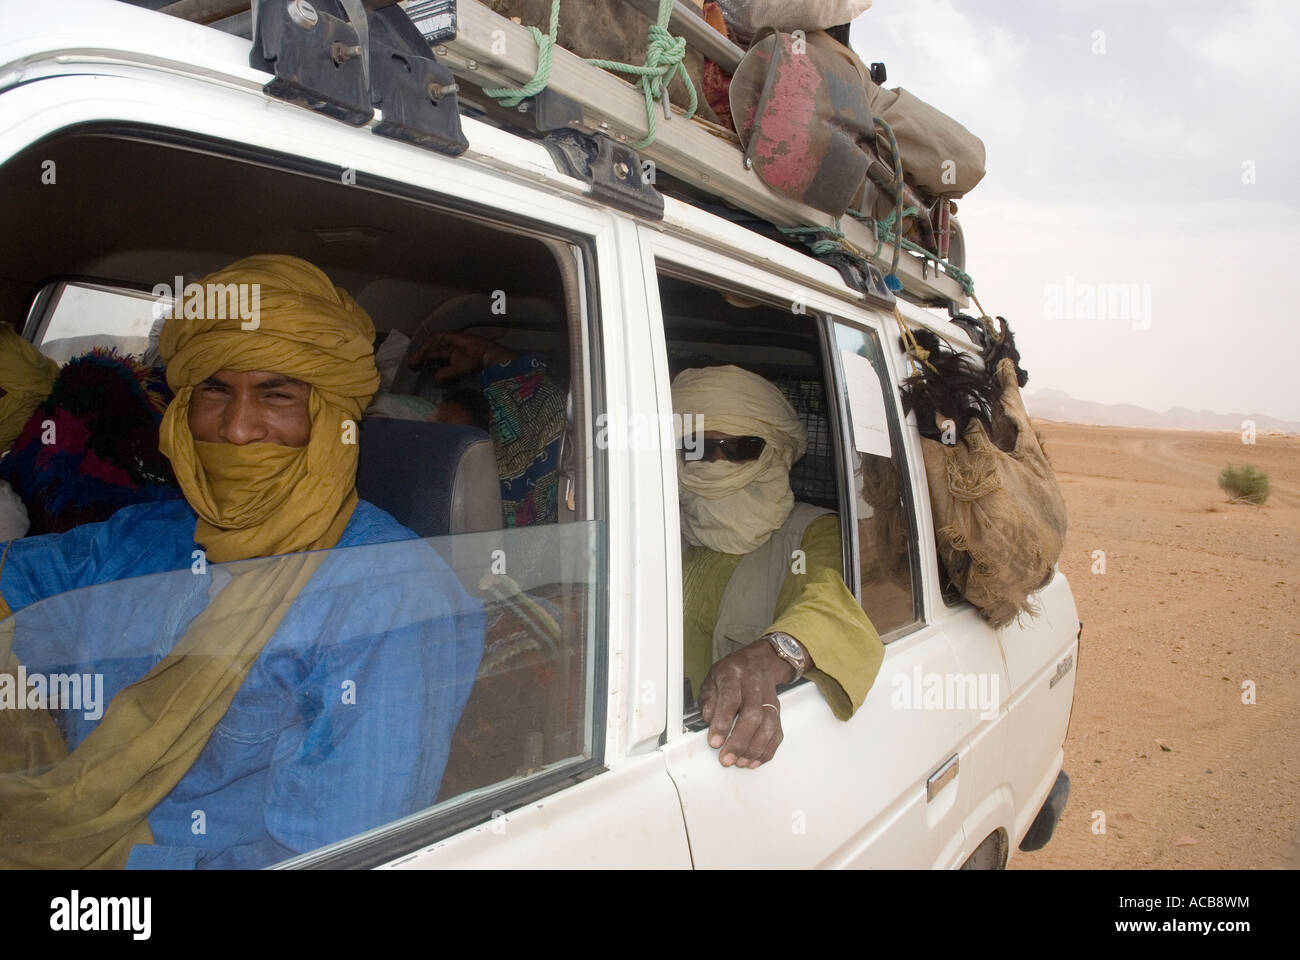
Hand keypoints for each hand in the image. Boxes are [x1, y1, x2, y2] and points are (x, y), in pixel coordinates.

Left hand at [406, 331, 513, 383]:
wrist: (484, 356)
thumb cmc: (473, 364)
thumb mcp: (455, 371)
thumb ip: (444, 374)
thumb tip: (435, 379)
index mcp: (448, 356)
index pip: (430, 358)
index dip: (421, 362)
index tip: (413, 368)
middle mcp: (446, 347)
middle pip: (428, 350)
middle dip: (418, 357)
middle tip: (410, 364)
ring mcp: (448, 340)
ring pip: (430, 344)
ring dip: (422, 351)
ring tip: (416, 359)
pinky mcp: (450, 335)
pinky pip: (436, 337)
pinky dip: (429, 344)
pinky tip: (425, 352)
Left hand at [698, 638, 796, 768]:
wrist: (760, 661)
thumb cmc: (732, 673)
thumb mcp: (712, 678)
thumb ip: (708, 699)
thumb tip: (709, 721)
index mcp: (733, 675)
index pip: (730, 700)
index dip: (722, 723)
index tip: (714, 742)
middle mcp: (754, 686)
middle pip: (752, 715)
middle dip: (739, 741)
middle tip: (727, 759)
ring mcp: (769, 699)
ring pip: (768, 725)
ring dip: (754, 749)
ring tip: (740, 763)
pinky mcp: (778, 711)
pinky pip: (777, 732)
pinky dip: (767, 750)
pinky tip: (755, 760)